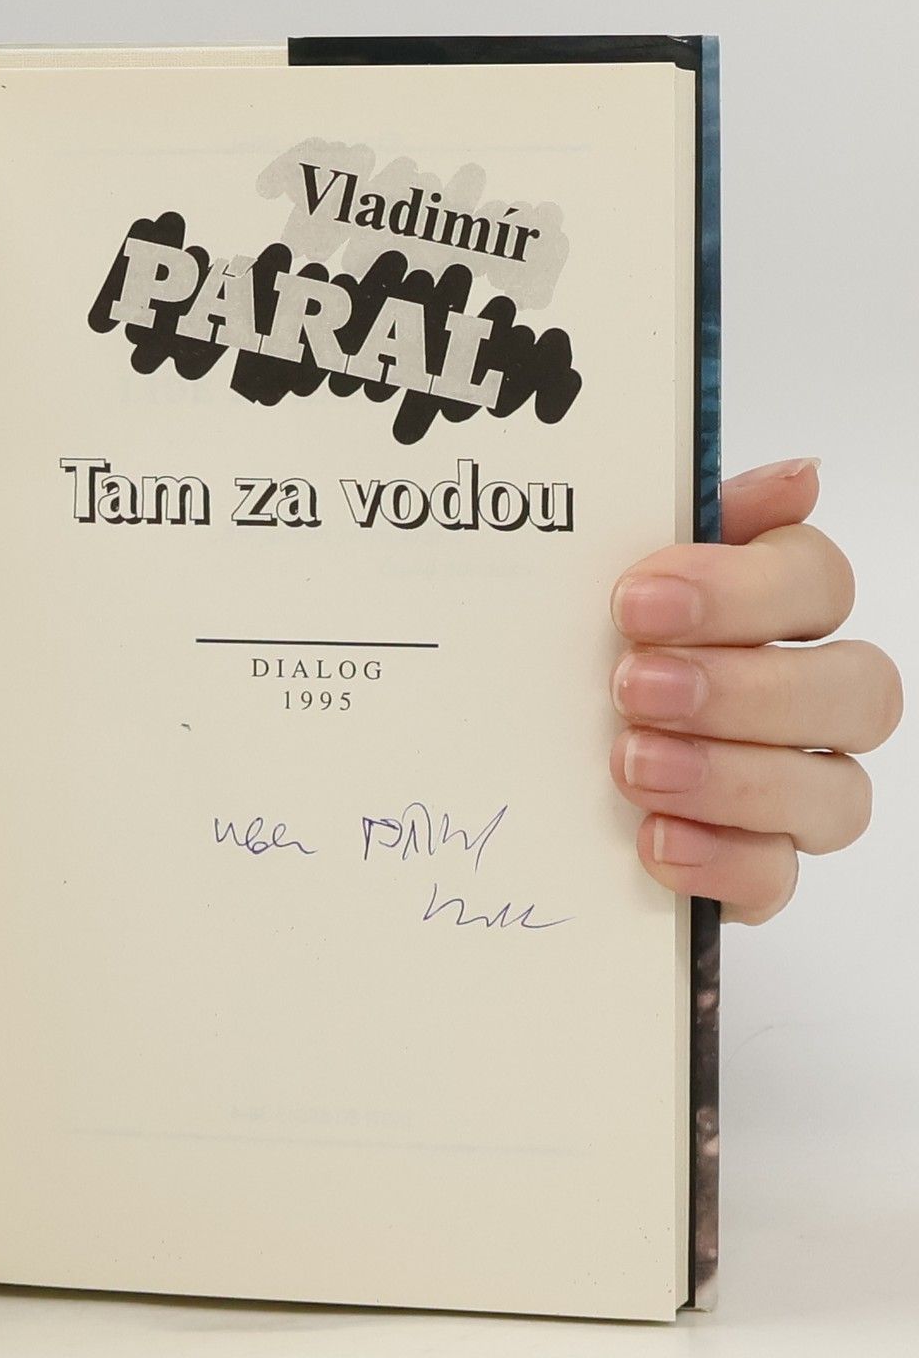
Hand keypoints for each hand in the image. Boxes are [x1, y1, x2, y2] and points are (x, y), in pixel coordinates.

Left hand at [609, 458, 900, 922]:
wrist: (502, 755)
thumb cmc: (573, 647)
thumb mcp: (597, 573)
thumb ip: (683, 520)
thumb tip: (799, 476)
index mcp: (778, 610)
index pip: (819, 583)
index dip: (742, 591)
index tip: (636, 598)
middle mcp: (809, 701)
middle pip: (856, 692)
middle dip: (744, 689)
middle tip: (632, 687)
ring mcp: (792, 793)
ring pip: (837, 795)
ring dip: (733, 777)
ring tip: (631, 764)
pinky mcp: (752, 870)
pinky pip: (777, 880)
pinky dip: (721, 862)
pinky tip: (653, 841)